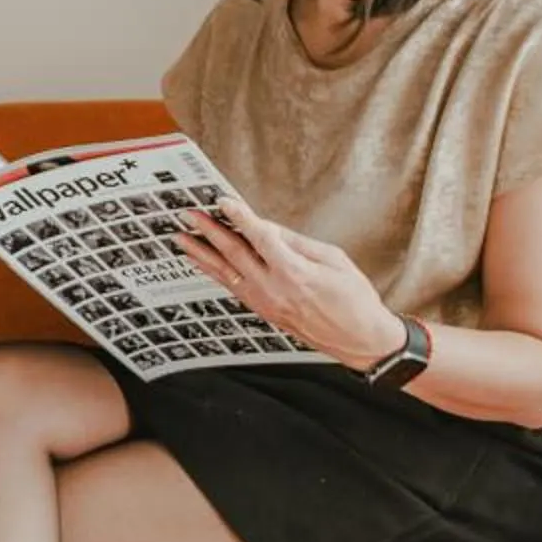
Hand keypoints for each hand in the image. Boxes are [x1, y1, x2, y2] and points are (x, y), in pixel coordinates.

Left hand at [174, 191, 402, 369]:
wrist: (360, 340)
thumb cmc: (354, 297)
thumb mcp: (333, 259)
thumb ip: (296, 242)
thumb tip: (267, 228)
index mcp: (295, 272)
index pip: (259, 237)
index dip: (239, 217)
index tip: (222, 201)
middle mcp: (274, 289)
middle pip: (234, 254)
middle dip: (209, 231)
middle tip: (189, 214)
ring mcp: (266, 303)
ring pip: (226, 273)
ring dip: (202, 253)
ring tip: (181, 237)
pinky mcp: (264, 312)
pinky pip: (232, 288)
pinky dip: (214, 273)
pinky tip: (201, 262)